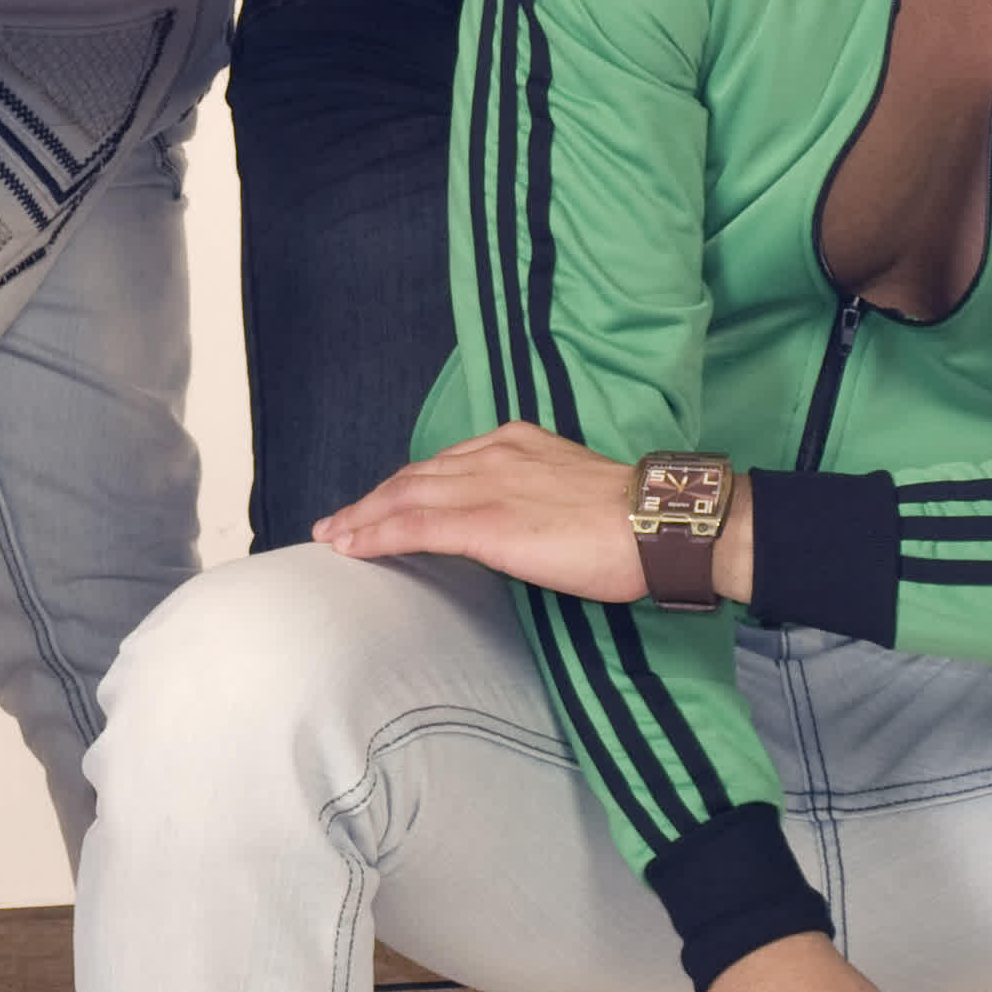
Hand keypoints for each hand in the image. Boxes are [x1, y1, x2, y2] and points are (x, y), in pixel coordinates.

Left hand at [314, 422, 652, 598]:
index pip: (443, 464)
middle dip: (372, 500)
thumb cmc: (630, 521)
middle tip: (338, 522)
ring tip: (334, 537)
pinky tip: (354, 547)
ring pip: (405, 496)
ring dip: (363, 518)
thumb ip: (532, 494)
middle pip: (414, 476)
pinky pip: (417, 526)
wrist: (658, 524)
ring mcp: (487, 487)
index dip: (404, 485)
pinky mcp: (486, 522)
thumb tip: (511, 524)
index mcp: (515, 443)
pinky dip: (378, 535)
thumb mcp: (571, 487)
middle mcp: (493, 455)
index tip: (380, 502)